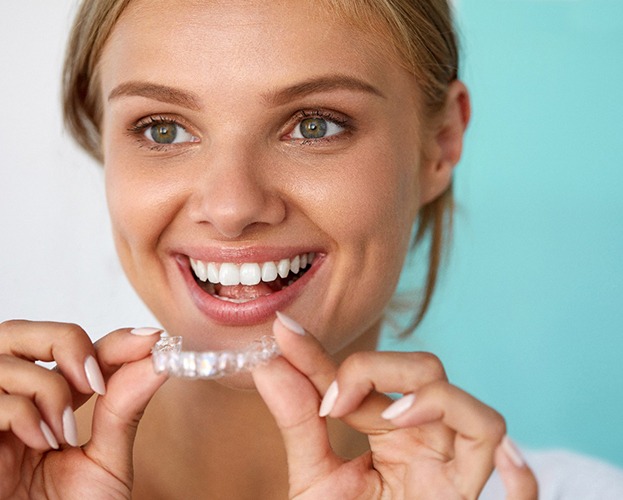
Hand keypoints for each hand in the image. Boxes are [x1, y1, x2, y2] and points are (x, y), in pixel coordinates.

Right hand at [0, 320, 165, 498]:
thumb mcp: (105, 462)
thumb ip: (124, 410)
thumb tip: (158, 361)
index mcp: (47, 404)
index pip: (75, 348)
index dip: (113, 338)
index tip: (152, 341)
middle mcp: (13, 401)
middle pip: (22, 331)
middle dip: (66, 342)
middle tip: (95, 380)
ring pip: (7, 357)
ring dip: (49, 389)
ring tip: (64, 434)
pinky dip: (25, 414)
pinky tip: (40, 444)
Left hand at [253, 314, 537, 498]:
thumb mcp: (313, 478)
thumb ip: (297, 422)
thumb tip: (268, 364)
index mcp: (391, 430)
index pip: (366, 374)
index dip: (325, 354)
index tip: (286, 336)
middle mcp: (427, 442)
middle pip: (429, 373)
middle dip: (379, 367)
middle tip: (332, 402)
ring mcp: (452, 475)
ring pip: (480, 417)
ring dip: (437, 400)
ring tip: (391, 418)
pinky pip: (523, 494)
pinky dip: (520, 476)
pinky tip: (500, 460)